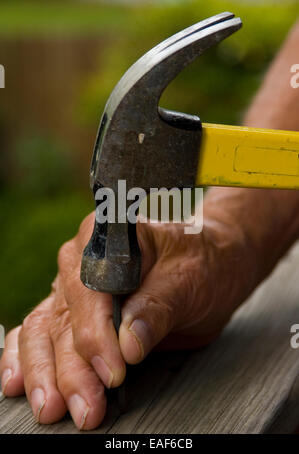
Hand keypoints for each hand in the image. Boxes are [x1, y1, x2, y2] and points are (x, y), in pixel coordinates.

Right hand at [0, 191, 261, 429]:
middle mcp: (82, 259)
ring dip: (48, 371)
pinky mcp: (78, 312)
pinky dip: (30, 358)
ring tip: (55, 406)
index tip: (113, 370)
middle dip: (71, 366)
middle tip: (86, 405)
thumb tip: (128, 345)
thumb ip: (157, 307)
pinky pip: (43, 331)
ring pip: (46, 328)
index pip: (89, 288)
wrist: (210, 264)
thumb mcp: (190, 279)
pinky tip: (22, 381)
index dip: (95, 333)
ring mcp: (76, 286)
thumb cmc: (202, 262)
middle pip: (64, 314)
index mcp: (109, 236)